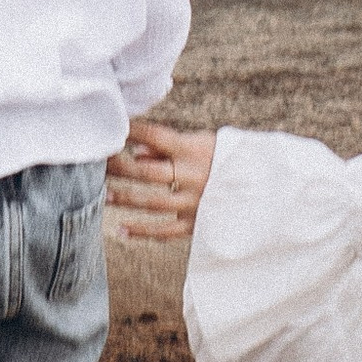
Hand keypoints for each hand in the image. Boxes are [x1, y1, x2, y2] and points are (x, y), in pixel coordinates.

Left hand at [108, 121, 217, 246]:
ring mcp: (195, 202)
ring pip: (152, 203)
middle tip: (98, 166)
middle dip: (119, 168)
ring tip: (103, 196)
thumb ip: (168, 148)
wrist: (263, 187)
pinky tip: (121, 230)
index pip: (155, 136)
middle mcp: (193, 176)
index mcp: (194, 150)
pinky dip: (142, 232)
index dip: (131, 132)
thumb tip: (136, 153)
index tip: (111, 129)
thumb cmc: (224, 159)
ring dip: (125, 200)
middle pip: (147, 173)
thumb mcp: (202, 143)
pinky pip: (165, 230)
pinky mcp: (198, 223)